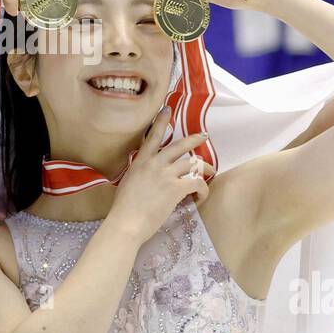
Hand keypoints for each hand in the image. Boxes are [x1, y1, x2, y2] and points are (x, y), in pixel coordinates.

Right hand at [109, 108, 212, 242]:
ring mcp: (166, 175)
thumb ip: (139, 174)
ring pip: (193, 163)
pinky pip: (197, 182)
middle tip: (203, 136)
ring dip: (204, 168)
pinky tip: (201, 196)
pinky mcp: (176, 188)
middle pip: (179, 145)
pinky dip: (203, 189)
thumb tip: (147, 177)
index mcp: (140, 162)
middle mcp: (154, 164)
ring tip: (210, 172)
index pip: (152, 136)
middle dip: (194, 139)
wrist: (126, 222)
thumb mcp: (128, 183)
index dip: (161, 121)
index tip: (168, 110)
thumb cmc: (123, 209)